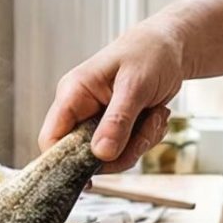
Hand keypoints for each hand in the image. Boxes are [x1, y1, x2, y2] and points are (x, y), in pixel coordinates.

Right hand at [40, 20, 183, 168]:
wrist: (170, 46)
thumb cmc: (149, 54)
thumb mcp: (135, 85)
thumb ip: (117, 120)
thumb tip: (101, 154)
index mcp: (73, 94)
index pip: (51, 139)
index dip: (65, 163)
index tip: (92, 176)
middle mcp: (81, 110)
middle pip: (86, 156)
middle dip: (122, 151)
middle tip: (147, 129)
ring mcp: (98, 121)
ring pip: (112, 156)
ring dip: (140, 142)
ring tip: (155, 114)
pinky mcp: (117, 128)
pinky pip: (128, 150)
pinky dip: (147, 138)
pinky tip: (157, 114)